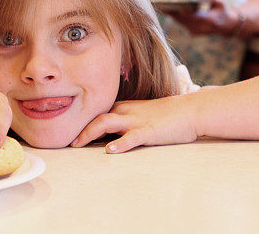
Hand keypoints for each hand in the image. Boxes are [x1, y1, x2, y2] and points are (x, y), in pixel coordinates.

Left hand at [71, 94, 200, 152]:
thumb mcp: (142, 114)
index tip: (67, 132)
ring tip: (77, 144)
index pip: (97, 112)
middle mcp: (126, 112)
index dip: (81, 122)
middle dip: (79, 128)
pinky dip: (119, 144)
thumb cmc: (168, 115)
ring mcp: (136, 121)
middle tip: (67, 142)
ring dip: (89, 133)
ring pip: (106, 122)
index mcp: (124, 108)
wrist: (191, 110)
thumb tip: (110, 134)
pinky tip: (110, 151)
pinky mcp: (148, 131)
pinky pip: (130, 137)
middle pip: (95, 116)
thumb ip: (126, 121)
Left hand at [163, 0, 242, 36]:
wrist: (226, 26)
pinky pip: (181, 24)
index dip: (178, 12)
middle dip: (171, 12)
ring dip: (171, 15)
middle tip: (160, 4)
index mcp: (208, 20)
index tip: (168, 6)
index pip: (189, 16)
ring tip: (160, 6)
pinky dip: (174, 17)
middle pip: (181, 20)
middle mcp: (200, 28)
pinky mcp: (192, 33)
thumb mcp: (220, 1)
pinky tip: (166, 10)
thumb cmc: (222, 10)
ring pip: (179, 23)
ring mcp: (195, 32)